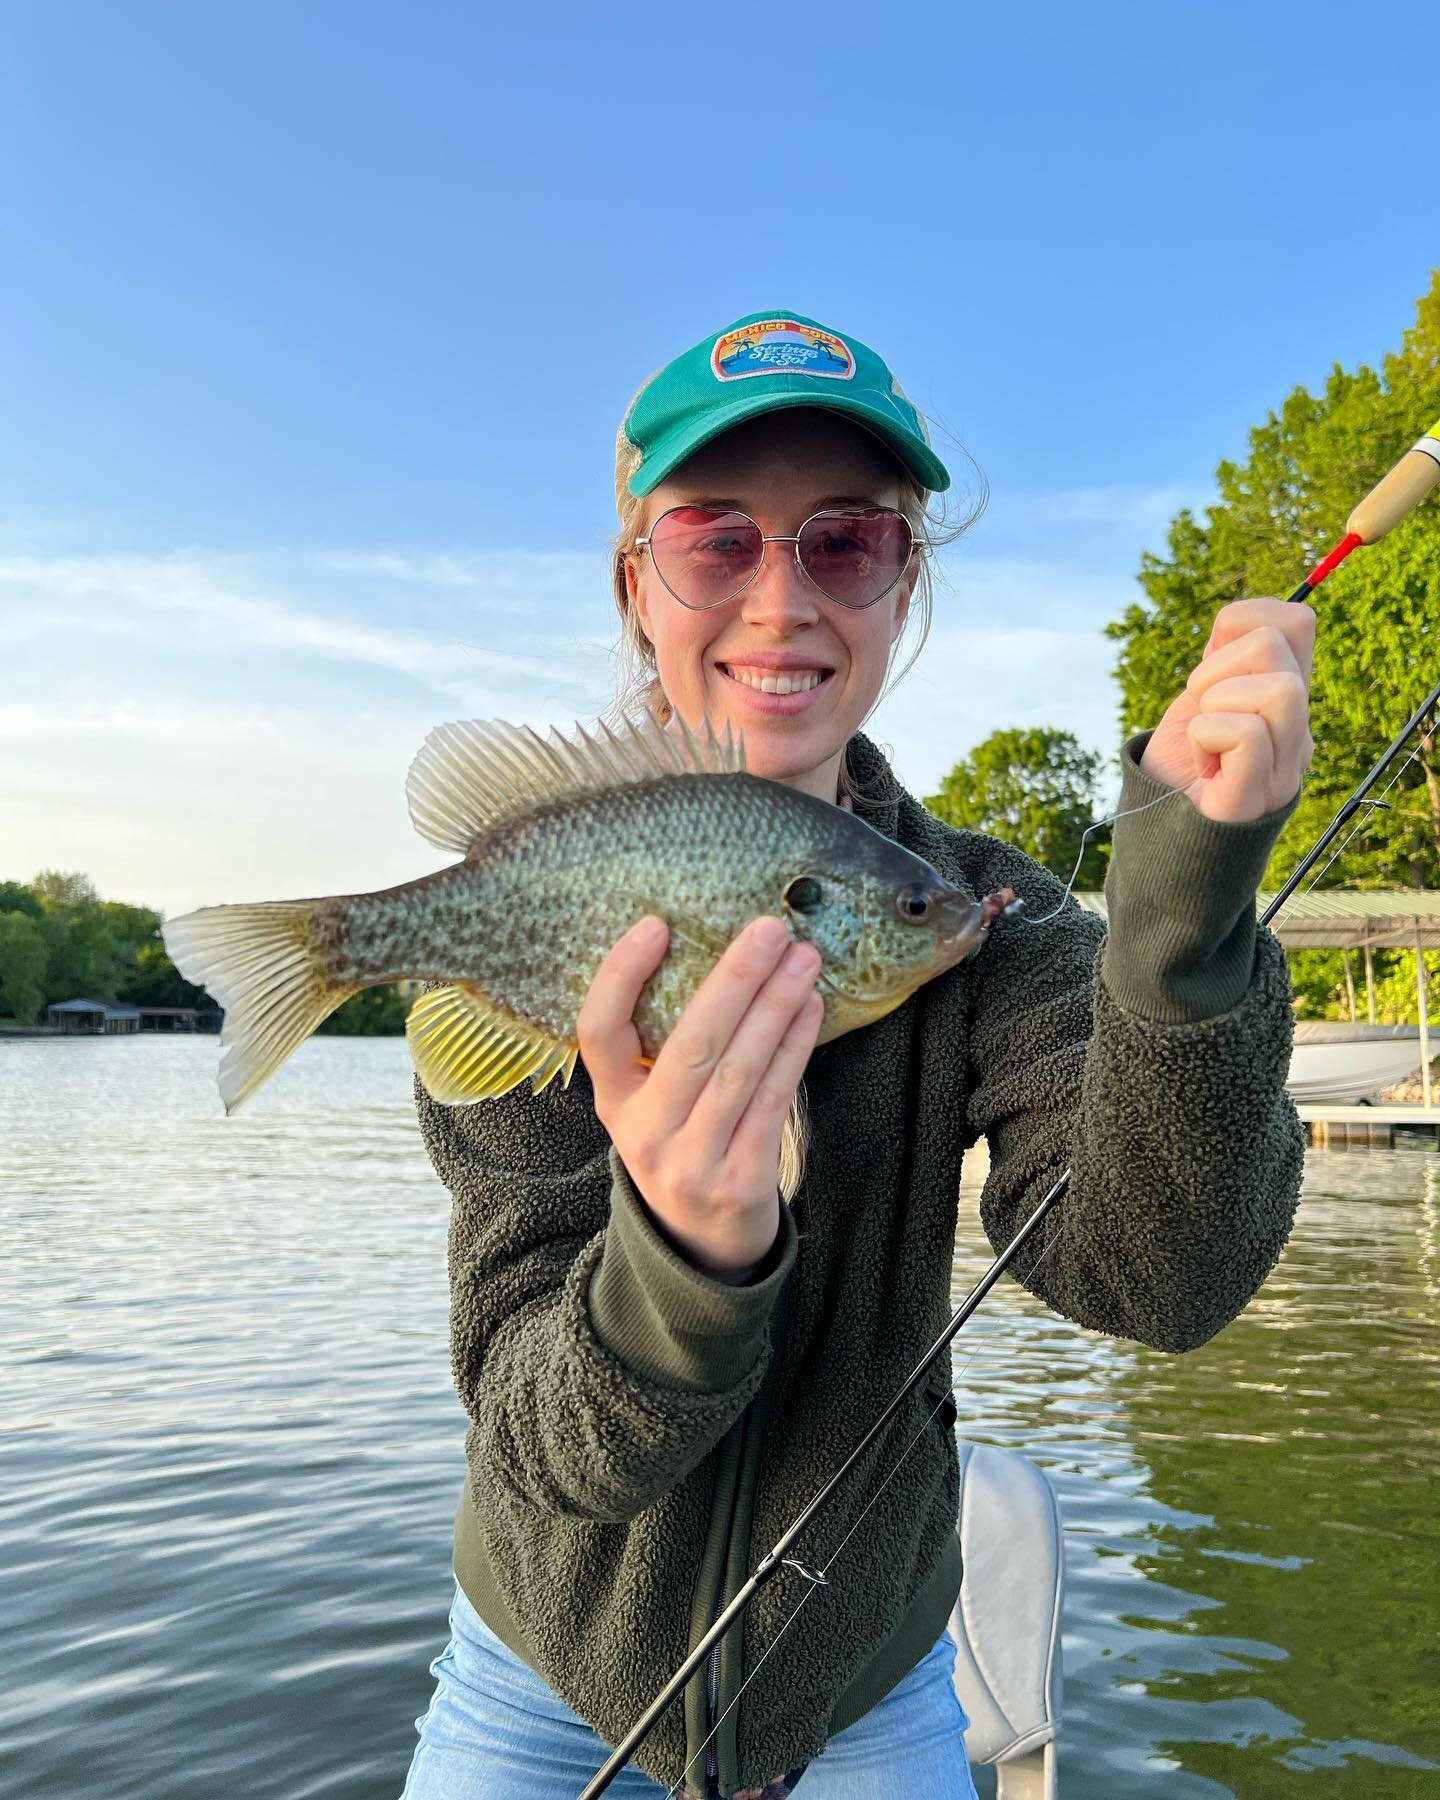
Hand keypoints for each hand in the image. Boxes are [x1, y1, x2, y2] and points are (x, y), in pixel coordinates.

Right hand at [576, 914, 823, 1280]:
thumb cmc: (684, 1145)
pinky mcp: (741, 1181)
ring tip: (803, 960)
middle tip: (769, 930)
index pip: (597, 1034)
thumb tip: (718, 951)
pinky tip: (811, 1009)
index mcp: (613, 1103)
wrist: (703, 1245)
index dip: (620, 977)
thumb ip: (663, 1046)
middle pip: (690, 1045)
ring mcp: (692, 1161)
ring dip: (776, 1007)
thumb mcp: (651, 1104)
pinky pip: (772, 1100)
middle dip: (734, 980)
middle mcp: (644, 1133)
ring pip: (738, 1070)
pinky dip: (793, 1048)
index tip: (655, 924)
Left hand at [1140, 597, 1315, 821]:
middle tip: (1199, 710)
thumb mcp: (1199, 702)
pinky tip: (1204, 764)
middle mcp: (1297, 729)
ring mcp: (1286, 764)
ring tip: (1204, 739)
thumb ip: (1223, 663)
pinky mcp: (1260, 796)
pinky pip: (1247, 734)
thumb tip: (1236, 621)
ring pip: (1280, 689)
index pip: (1297, 620)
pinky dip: (1208, 736)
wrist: (1158, 843)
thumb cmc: (1178, 772)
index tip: (1209, 665)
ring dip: (1216, 703)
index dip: (1242, 622)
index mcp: (1286, 700)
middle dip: (1216, 665)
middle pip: (1279, 643)